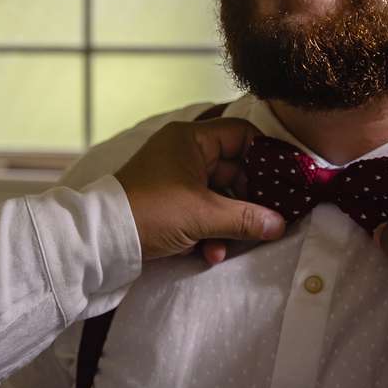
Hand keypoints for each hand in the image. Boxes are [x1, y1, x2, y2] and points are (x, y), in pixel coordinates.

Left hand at [115, 118, 285, 262]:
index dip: (266, 156)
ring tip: (225, 247)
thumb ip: (246, 218)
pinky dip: (207, 232)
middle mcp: (183, 153)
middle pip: (234, 170)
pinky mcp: (169, 203)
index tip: (286, 181)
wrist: (102, 241)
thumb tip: (279, 223)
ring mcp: (175, 178)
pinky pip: (200, 212)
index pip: (241, 134)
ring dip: (226, 225)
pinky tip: (207, 253)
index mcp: (190, 140)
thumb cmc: (149, 212)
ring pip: (218, 196)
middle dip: (246, 203)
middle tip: (264, 223)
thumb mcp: (202, 215)